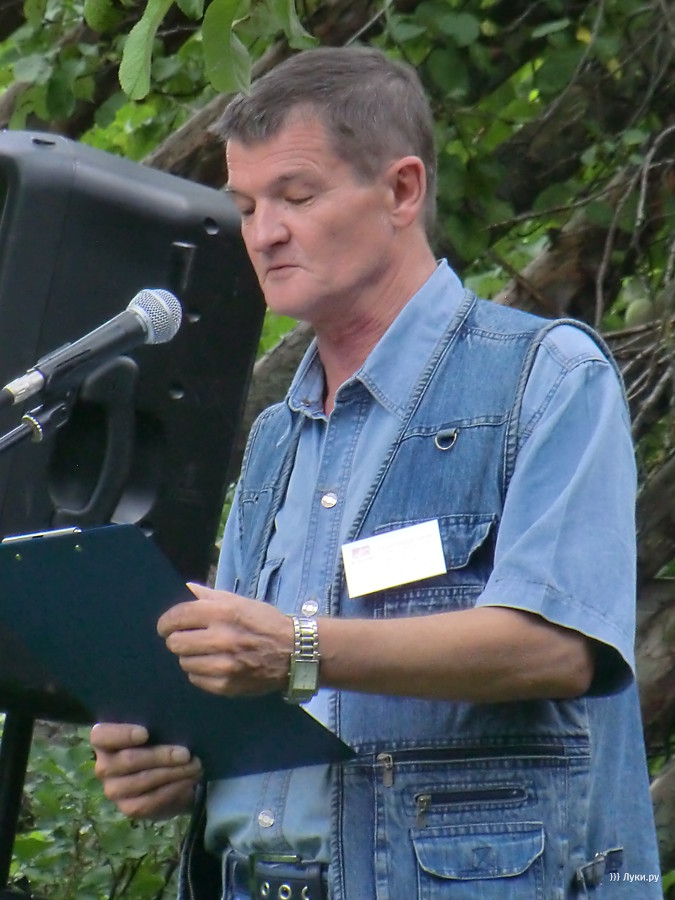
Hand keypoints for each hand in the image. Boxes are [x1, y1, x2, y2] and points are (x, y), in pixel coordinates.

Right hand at [90, 723, 201, 819]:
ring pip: (142, 781)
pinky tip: (188, 780)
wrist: (170, 773)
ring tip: (195, 766)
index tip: (145, 733)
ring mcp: (114, 790)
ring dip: (172, 773)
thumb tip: (178, 713)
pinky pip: (149, 801)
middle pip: (128, 760)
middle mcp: (104, 766)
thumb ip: (158, 718)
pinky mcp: (128, 808)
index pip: (101, 735)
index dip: (122, 734)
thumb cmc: (161, 740)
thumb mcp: (158, 726)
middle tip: (186, 753)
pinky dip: (173, 789)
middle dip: (161, 756)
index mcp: (105, 739)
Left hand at [157, 583, 293, 696]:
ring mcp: (223, 664)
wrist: (294, 652)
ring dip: (190, 656)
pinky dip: (200, 672)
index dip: (166, 622)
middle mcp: (220, 638)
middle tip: (187, 640)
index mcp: (222, 612)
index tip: (165, 627)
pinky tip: (213, 665)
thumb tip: (187, 589)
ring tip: (204, 653)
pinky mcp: (226, 685)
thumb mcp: (241, 602)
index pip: (178, 616)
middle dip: (177, 640)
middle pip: (175, 642)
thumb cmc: (265, 622)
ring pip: (184, 662)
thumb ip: (211, 596)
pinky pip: (196, 679)